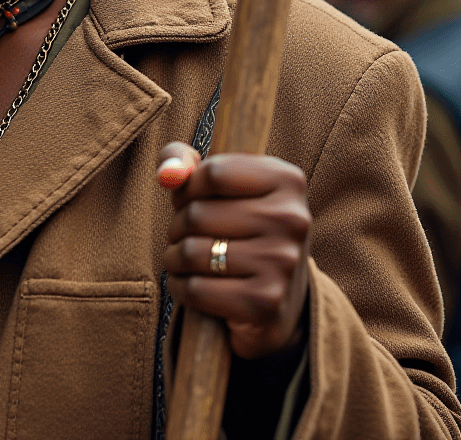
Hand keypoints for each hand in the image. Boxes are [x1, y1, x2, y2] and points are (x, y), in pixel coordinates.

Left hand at [157, 141, 310, 359]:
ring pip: (192, 253)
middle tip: (184, 232)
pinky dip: (181, 286)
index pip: (212, 173)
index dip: (187, 187)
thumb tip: (167, 174)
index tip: (189, 199)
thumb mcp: (217, 180)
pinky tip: (189, 283)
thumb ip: (181, 159)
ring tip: (183, 257)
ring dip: (175, 257)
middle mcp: (293, 219)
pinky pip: (197, 290)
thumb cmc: (237, 221)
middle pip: (197, 214)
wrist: (278, 290)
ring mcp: (283, 262)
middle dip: (178, 225)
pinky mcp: (267, 302)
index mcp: (287, 179)